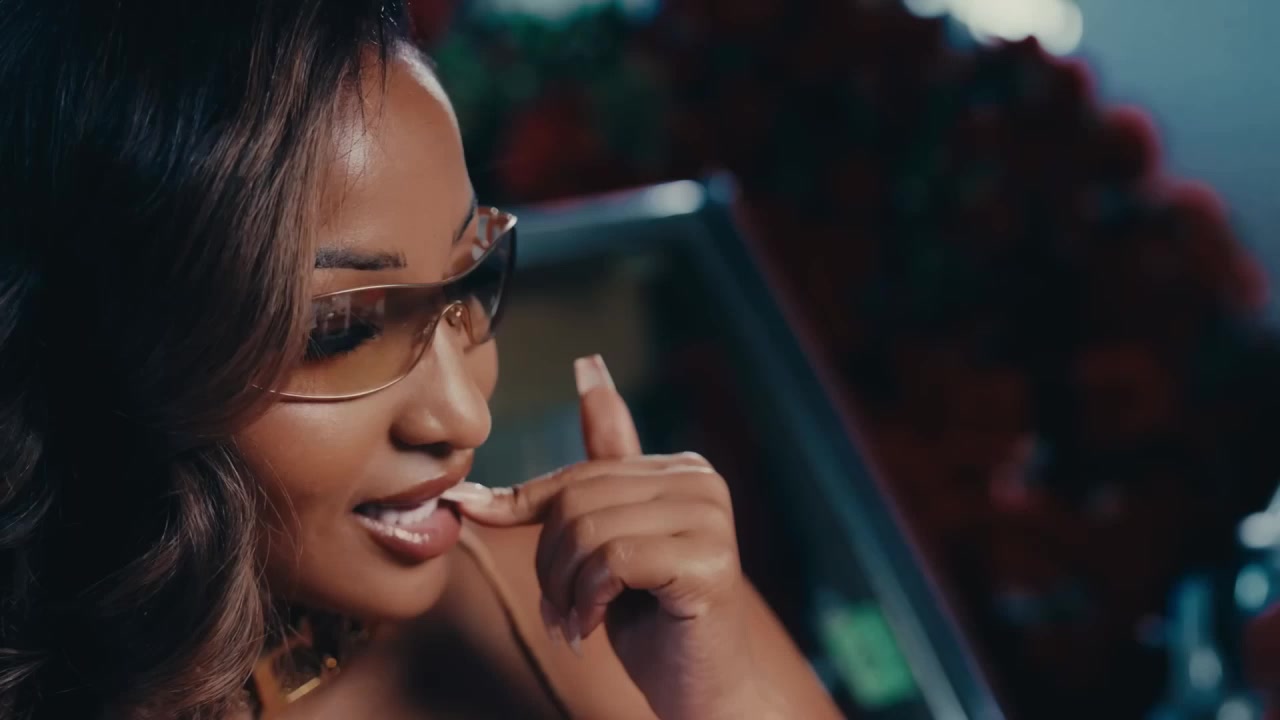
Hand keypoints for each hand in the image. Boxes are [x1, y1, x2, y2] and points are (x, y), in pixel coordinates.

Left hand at [446, 355, 764, 719]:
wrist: (703, 692)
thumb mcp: (613, 540)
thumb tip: (589, 369)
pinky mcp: (709, 561)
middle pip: (577, 503)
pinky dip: (589, 601)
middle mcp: (702, 482)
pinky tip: (596, 627)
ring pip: (588, 532)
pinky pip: (612, 560)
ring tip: (578, 622)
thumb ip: (598, 472)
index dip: (524, 506)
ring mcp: (711, 519)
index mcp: (680, 469)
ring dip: (566, 591)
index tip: (470, 508)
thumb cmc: (652, 619)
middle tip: (559, 611)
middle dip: (550, 565)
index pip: (578, 476)